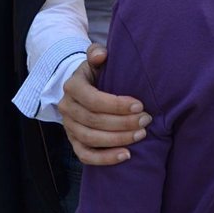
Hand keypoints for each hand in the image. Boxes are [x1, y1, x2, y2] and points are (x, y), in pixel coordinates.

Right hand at [59, 44, 150, 165]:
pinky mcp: (74, 142)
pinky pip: (86, 156)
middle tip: (146, 120)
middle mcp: (66, 107)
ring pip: (91, 139)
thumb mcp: (96, 59)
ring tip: (141, 135)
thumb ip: (97, 53)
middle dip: (123, 123)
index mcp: (72, 86)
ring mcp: (69, 127)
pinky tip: (126, 155)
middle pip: (94, 121)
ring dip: (118, 140)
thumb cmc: (96, 73)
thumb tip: (100, 55)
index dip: (116, 105)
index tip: (139, 105)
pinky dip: (106, 159)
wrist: (84, 89)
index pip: (92, 99)